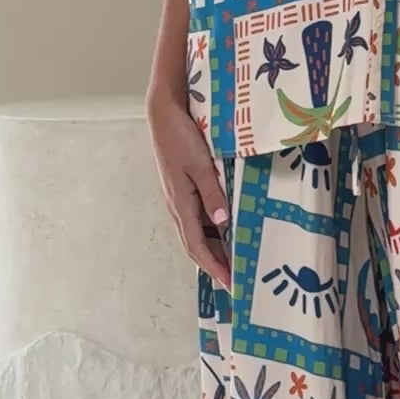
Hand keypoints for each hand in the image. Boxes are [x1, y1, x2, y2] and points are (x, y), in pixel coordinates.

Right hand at [147, 94, 232, 292]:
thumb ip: (213, 193)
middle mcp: (178, 206)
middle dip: (214, 264)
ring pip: (196, 231)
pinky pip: (197, 216)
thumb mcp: (201, 165)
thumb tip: (222, 223)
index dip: (213, 267)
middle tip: (235, 279)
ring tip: (234, 259)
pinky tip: (225, 229)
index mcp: (180, 204)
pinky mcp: (183, 188)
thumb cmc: (182, 137)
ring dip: (213, 248)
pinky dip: (211, 229)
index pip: (196, 246)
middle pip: (195, 244)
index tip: (229, 284)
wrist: (164, 114)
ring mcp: (179, 197)